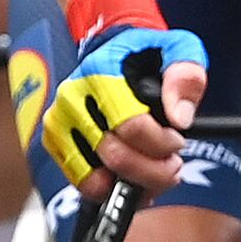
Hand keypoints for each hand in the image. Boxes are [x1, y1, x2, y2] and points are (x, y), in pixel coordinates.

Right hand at [34, 16, 204, 192]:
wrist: (112, 51)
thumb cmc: (146, 54)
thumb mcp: (177, 49)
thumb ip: (185, 76)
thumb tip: (179, 118)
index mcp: (100, 73)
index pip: (132, 127)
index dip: (162, 144)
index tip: (178, 142)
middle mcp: (73, 99)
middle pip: (115, 157)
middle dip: (154, 171)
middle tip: (173, 166)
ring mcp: (60, 123)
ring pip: (97, 179)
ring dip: (135, 186)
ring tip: (155, 175)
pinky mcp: (55, 142)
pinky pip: (83, 184)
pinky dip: (113, 192)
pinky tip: (134, 182)